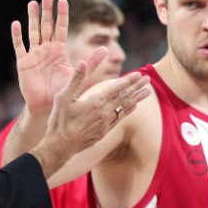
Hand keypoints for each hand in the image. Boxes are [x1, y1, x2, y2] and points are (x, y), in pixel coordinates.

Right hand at [12, 0, 108, 114]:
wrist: (47, 107)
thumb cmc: (63, 93)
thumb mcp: (80, 75)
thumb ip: (92, 62)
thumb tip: (106, 48)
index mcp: (59, 51)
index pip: (61, 29)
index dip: (62, 15)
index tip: (63, 1)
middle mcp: (46, 50)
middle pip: (46, 26)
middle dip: (47, 12)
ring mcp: (34, 55)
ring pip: (33, 32)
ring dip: (32, 18)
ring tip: (32, 3)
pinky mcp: (23, 63)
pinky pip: (19, 46)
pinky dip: (17, 36)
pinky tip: (16, 24)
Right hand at [30, 64, 149, 177]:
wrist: (60, 146)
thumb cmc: (59, 120)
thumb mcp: (63, 97)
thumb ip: (76, 79)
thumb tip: (82, 61)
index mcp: (95, 102)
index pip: (116, 88)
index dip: (128, 81)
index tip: (139, 74)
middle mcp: (103, 112)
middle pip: (123, 97)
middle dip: (136, 87)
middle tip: (148, 79)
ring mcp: (105, 123)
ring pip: (124, 108)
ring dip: (136, 99)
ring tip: (148, 92)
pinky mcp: (104, 132)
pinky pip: (119, 119)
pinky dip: (128, 111)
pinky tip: (134, 107)